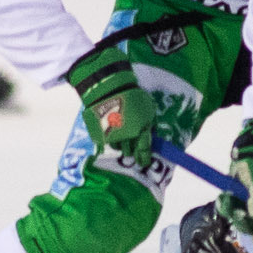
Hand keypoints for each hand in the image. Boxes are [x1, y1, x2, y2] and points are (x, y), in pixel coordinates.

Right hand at [66, 44, 156, 168]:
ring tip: (121, 136)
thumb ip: (151, 125)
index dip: (144, 159)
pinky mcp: (99, 135)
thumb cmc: (132, 96)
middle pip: (130, 153)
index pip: (144, 151)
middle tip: (133, 150)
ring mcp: (112, 137)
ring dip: (121, 145)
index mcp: (141, 131)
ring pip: (118, 148)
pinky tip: (111, 130)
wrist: (107, 88)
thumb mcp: (148, 109)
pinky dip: (110, 139)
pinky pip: (107, 142)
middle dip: (133, 152)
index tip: (145, 163)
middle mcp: (127, 138)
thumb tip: (152, 136)